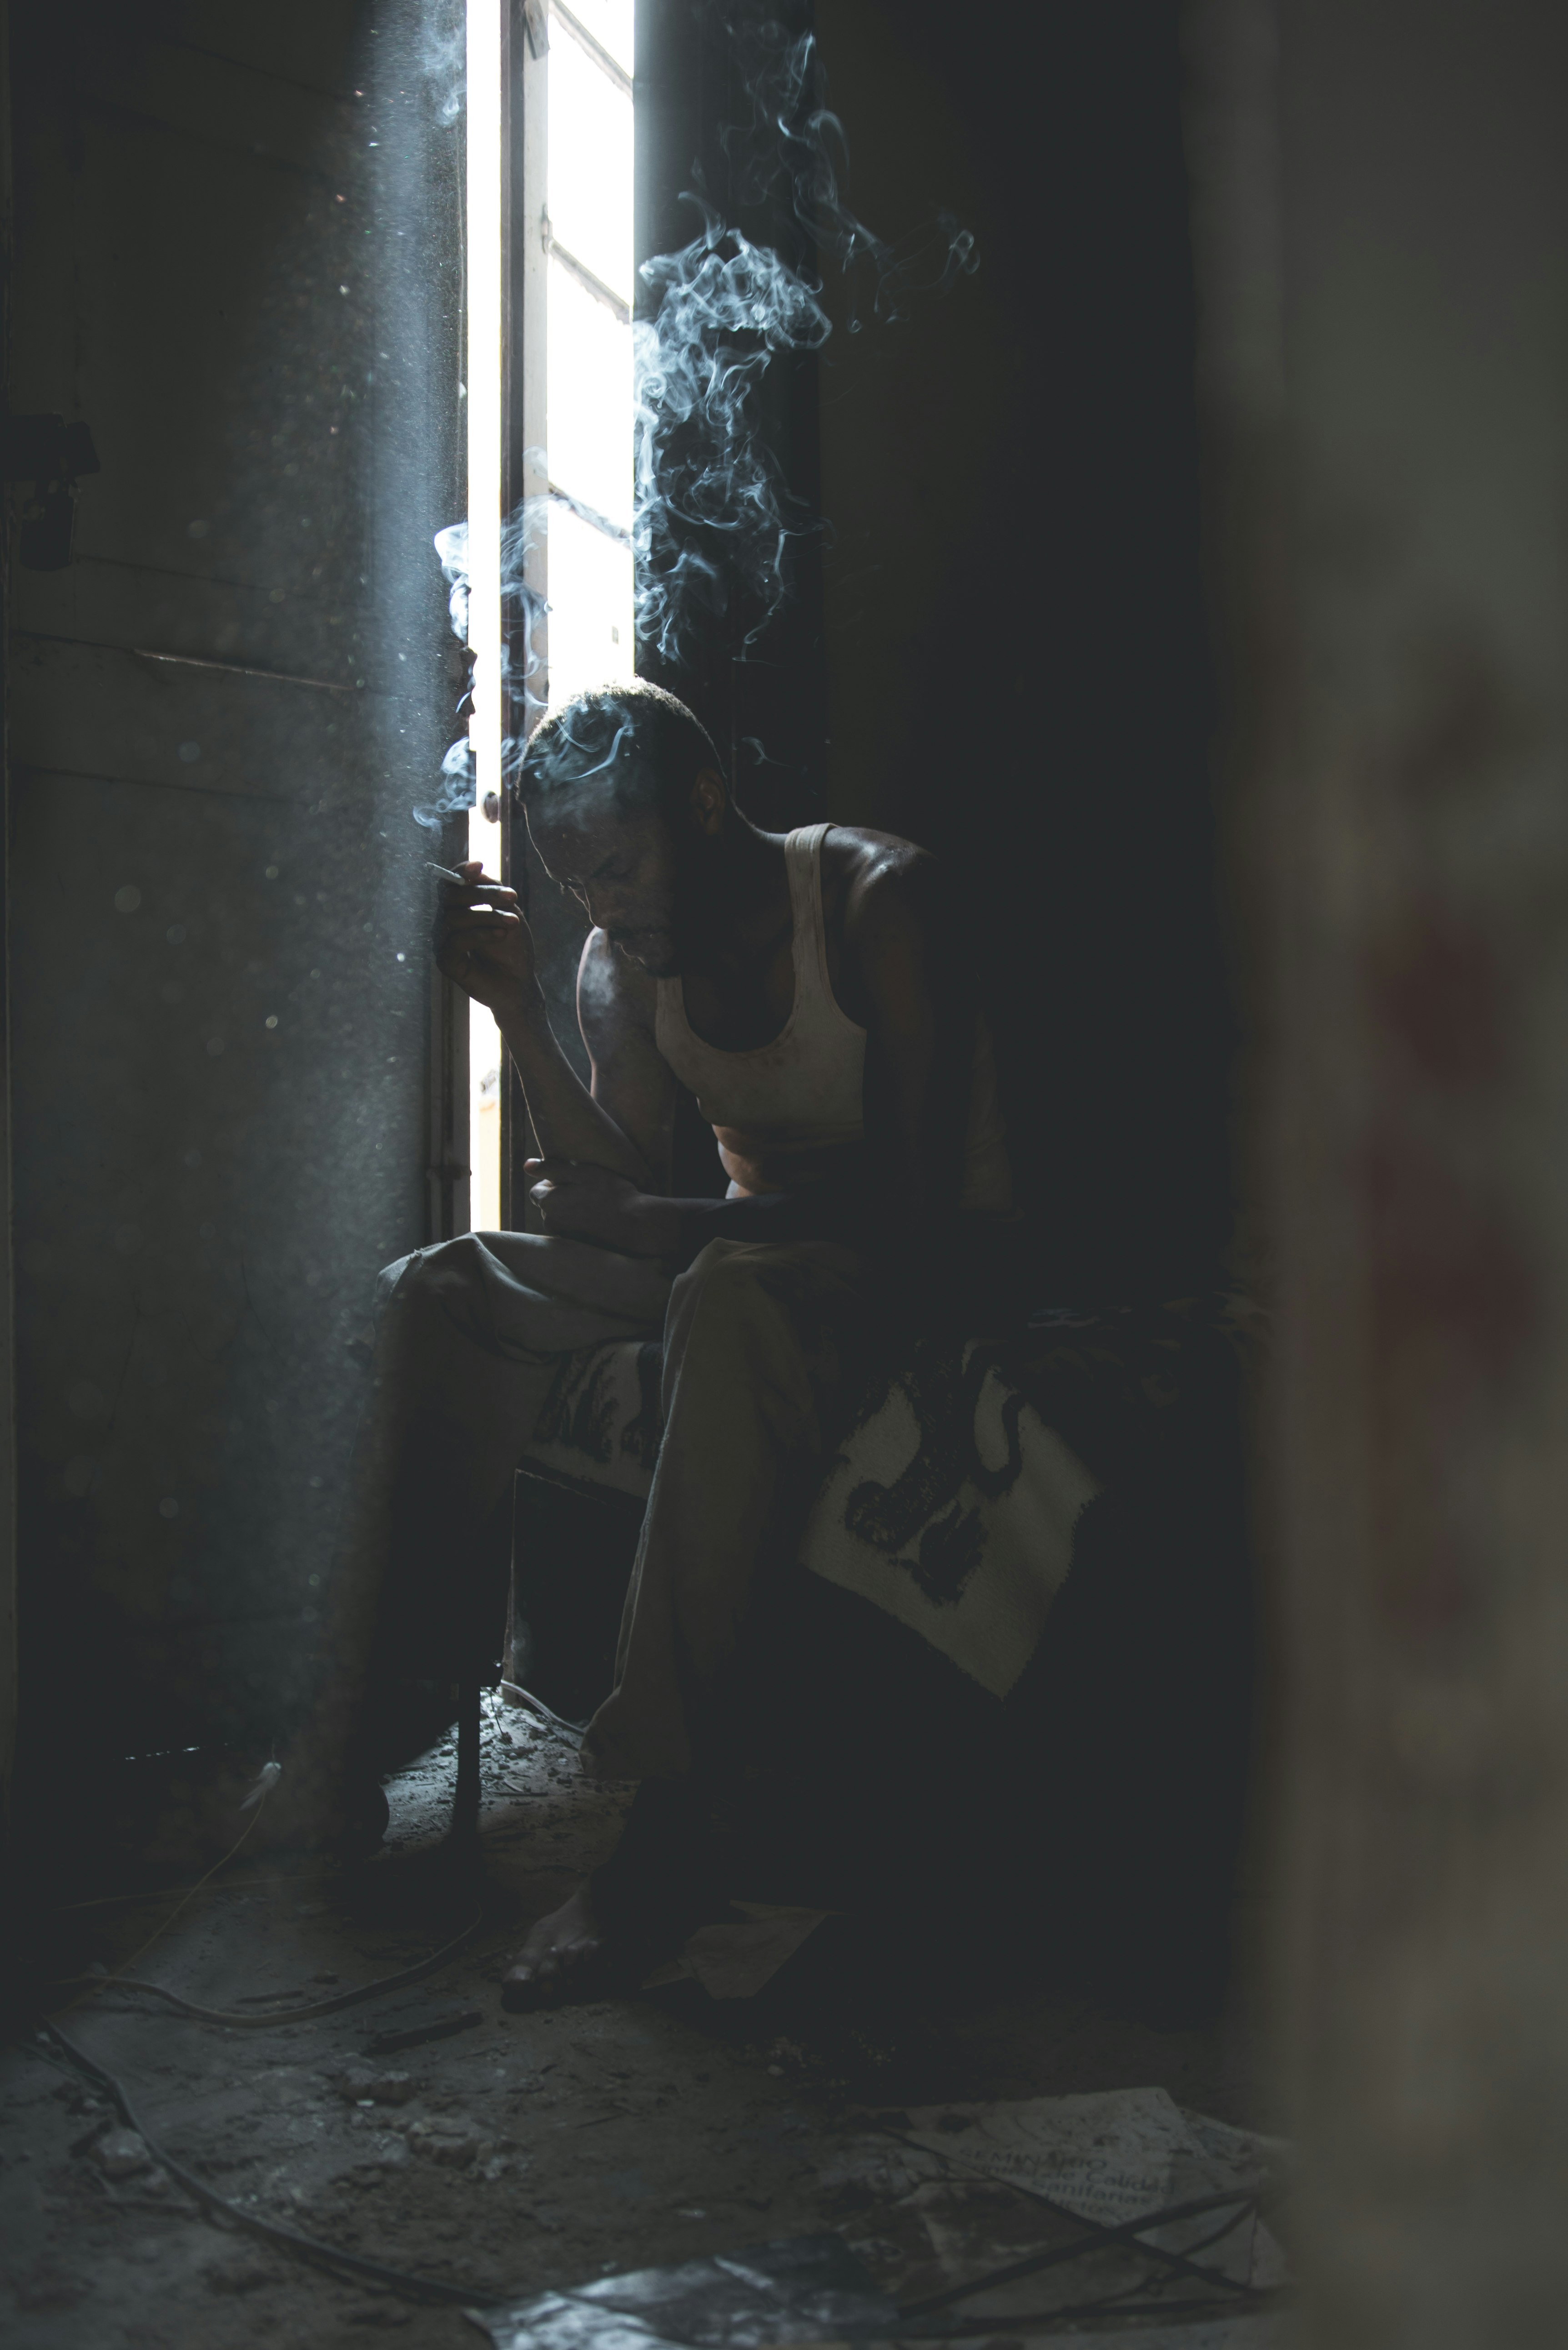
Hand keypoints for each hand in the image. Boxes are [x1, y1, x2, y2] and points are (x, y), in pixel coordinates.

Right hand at [432, 861, 536, 1010]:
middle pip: (451, 897)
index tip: (479, 866)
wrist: (520, 983)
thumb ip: (491, 890)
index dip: (460, 872)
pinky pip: (456, 941)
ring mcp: (443, 941)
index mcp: (459, 908)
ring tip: (514, 922)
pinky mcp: (445, 961)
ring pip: (454, 918)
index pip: (451, 884)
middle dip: (484, 894)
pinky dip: (480, 935)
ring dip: (488, 916)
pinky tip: (501, 936)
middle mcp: (446, 922)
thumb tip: (476, 869)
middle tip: (512, 897)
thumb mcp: (507, 912)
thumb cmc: (513, 948)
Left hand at [525, 1158, 676, 1256]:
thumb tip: (526, 1165)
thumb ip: (552, 1168)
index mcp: (548, 1202)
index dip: (553, 1181)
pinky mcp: (576, 1243)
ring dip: (569, 1209)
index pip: (537, 1189)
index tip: (573, 1179)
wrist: (634, 1223)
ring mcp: (563, 1234)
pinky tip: (596, 1216)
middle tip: (585, 1189)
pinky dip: (579, 1221)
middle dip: (560, 1196)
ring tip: (592, 1203)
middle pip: (547, 1205)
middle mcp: (550, 1221)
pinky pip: (571, 1228)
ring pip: (559, 1217)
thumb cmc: (609, 1193)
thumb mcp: (582, 1172)